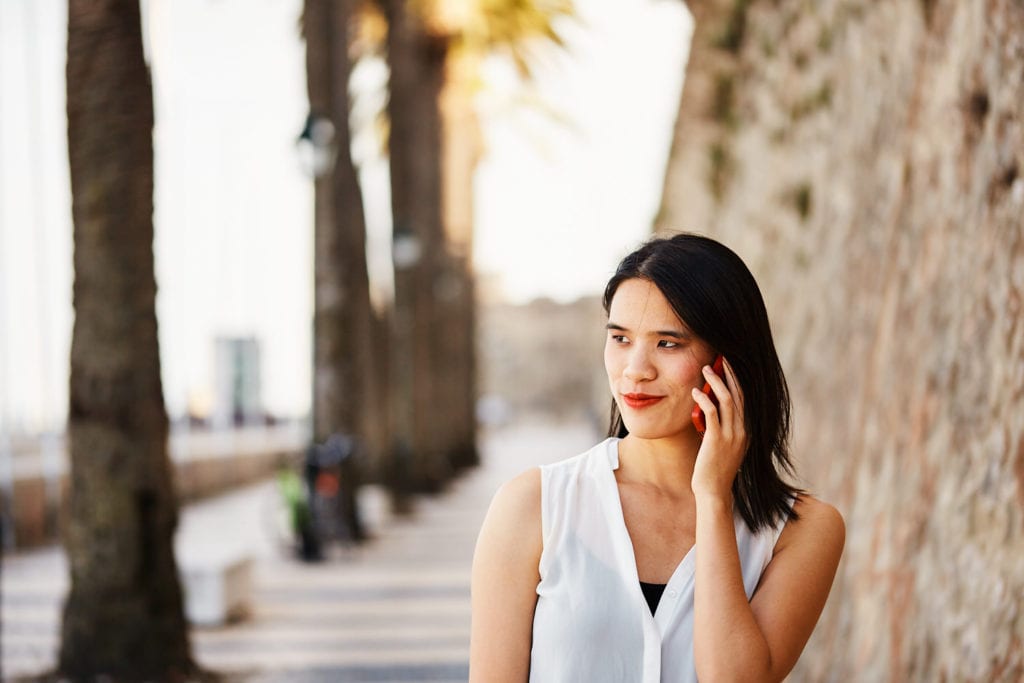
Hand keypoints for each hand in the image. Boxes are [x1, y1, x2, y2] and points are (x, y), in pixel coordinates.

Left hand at [690, 358, 747, 499]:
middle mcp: (742, 431)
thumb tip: (711, 409)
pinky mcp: (716, 440)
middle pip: (738, 395)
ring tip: (706, 368)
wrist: (714, 492)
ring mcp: (731, 435)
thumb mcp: (724, 447)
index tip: (729, 366)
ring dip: (716, 381)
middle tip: (721, 359)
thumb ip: (722, 429)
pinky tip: (696, 391)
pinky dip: (704, 399)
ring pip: (727, 400)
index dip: (737, 381)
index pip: (744, 399)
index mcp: (746, 431)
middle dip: (730, 374)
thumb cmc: (715, 470)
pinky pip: (711, 413)